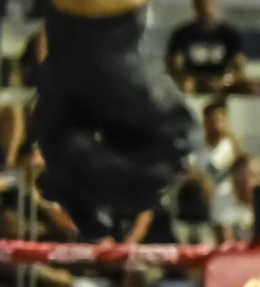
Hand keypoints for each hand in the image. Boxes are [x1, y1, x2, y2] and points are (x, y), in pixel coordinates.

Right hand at [32, 2, 193, 221]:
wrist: (89, 49)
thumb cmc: (75, 92)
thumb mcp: (65, 152)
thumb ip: (80, 195)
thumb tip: (100, 236)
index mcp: (141, 159)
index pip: (125, 203)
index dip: (87, 204)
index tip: (49, 185)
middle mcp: (165, 154)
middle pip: (135, 204)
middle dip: (88, 192)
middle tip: (53, 170)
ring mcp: (178, 144)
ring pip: (143, 195)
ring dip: (98, 178)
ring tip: (72, 144)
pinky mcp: (184, 132)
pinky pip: (149, 173)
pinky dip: (113, 163)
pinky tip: (94, 136)